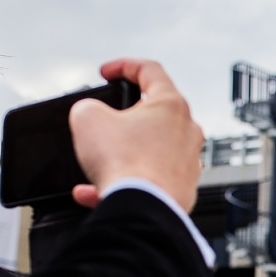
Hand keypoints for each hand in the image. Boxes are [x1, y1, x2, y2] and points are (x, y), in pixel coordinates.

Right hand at [69, 59, 204, 212]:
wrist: (143, 210)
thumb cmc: (126, 165)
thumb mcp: (88, 118)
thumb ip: (88, 107)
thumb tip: (91, 117)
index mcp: (171, 105)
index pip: (150, 70)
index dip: (123, 66)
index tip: (107, 73)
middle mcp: (187, 131)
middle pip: (153, 114)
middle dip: (124, 118)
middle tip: (104, 124)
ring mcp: (187, 162)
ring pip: (148, 150)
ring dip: (120, 155)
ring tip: (96, 164)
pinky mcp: (182, 189)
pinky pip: (149, 179)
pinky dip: (124, 182)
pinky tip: (96, 191)